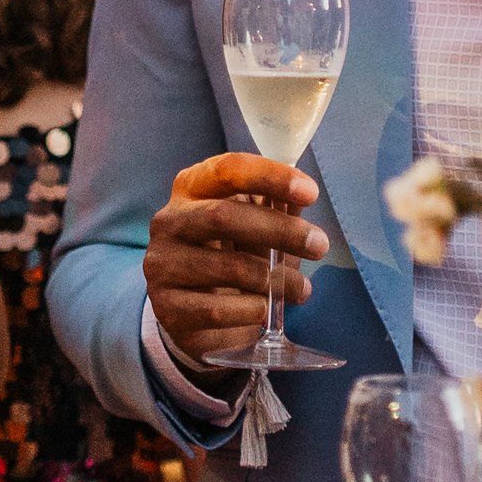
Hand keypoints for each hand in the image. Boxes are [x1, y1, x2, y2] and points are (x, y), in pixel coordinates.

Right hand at [144, 153, 328, 373]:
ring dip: (275, 281)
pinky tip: (264, 310)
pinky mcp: (166, 308)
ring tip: (300, 289)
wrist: (191, 310)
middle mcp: (168, 222)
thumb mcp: (252, 227)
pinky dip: (252, 310)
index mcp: (190, 189)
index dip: (270, 176)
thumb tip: (301, 197)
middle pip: (224, 216)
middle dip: (280, 230)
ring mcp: (162, 266)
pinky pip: (218, 310)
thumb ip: (275, 208)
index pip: (227, 170)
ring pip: (228, 268)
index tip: (310, 193)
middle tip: (319, 245)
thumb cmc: (229, 255)